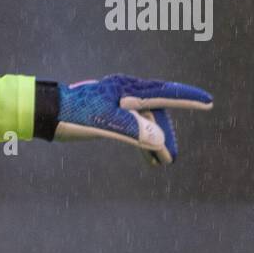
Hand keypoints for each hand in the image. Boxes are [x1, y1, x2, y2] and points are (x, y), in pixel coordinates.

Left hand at [55, 74, 213, 164]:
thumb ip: (133, 130)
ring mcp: (116, 101)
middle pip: (156, 112)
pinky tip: (144, 154)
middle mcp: (124, 91)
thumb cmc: (73, 115)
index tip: (208, 102)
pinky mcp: (107, 111)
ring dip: (153, 140)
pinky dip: (140, 138)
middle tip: (169, 160)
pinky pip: (132, 124)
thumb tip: (160, 140)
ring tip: (158, 163)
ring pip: (144, 120)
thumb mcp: (105, 124)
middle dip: (165, 136)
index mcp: (127, 89)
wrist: (45, 113)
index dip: (187, 98)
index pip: (164, 93)